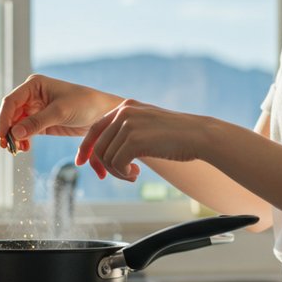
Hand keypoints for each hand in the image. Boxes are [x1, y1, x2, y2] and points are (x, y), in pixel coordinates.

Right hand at [0, 74, 121, 152]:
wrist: (102, 113)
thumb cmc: (84, 104)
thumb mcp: (60, 112)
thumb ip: (36, 122)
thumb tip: (14, 133)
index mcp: (34, 85)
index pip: (11, 101)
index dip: (3, 118)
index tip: (3, 135)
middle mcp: (32, 96)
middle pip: (11, 114)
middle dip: (7, 130)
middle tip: (7, 147)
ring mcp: (36, 109)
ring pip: (16, 124)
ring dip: (14, 137)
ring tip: (17, 150)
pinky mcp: (42, 122)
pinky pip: (26, 131)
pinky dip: (23, 140)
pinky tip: (24, 148)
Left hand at [76, 99, 207, 181]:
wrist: (199, 136)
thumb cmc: (177, 135)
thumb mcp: (148, 125)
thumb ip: (129, 130)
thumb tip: (107, 149)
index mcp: (126, 106)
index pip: (95, 128)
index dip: (86, 147)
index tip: (81, 163)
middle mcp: (124, 112)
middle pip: (98, 145)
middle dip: (105, 166)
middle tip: (124, 175)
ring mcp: (128, 125)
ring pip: (106, 157)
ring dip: (118, 172)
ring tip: (134, 174)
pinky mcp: (134, 140)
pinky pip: (116, 164)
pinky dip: (123, 173)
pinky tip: (136, 174)